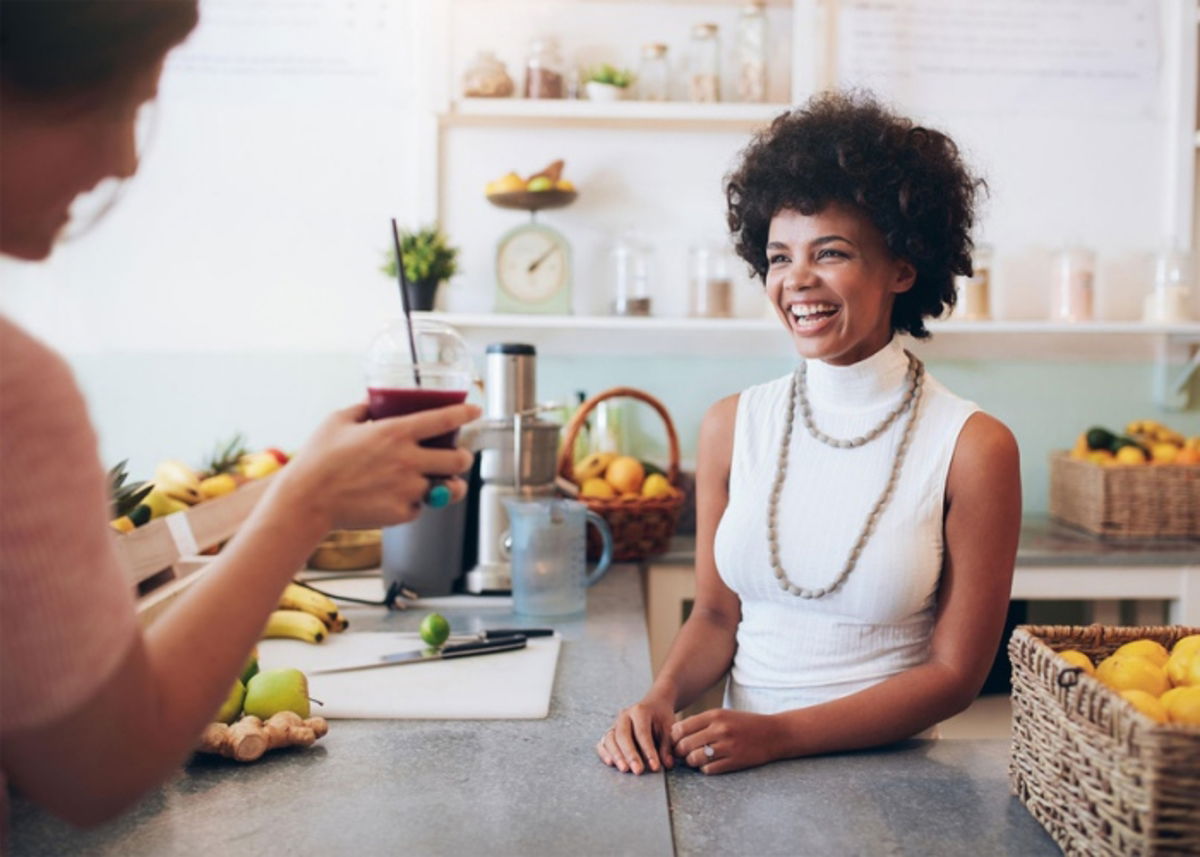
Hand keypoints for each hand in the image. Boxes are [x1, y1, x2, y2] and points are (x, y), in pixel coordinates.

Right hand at [281, 400, 479, 529]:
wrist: (306, 501)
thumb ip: (364, 408)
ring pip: (448, 488)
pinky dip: (415, 503)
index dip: (466, 414)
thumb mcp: (338, 421)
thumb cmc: (317, 459)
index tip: (476, 412)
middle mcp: (408, 460)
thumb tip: (375, 401)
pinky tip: (400, 497)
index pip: (444, 419)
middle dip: (464, 457)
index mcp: (395, 432)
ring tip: (443, 482)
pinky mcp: (402, 513)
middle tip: (459, 456)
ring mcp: (407, 488)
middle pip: (459, 459)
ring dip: (450, 484)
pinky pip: (421, 507)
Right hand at [596, 695, 675, 774]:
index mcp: (640, 711)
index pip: (642, 732)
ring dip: (616, 755)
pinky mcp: (609, 732)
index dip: (648, 751)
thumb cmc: (661, 719)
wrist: (653, 706)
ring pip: (610, 738)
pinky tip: (610, 763)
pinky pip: (603, 742)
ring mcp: (615, 723)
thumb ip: (667, 746)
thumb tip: (668, 764)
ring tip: (624, 769)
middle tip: (638, 771)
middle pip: (623, 735)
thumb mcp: (668, 728)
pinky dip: (604, 753)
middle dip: (630, 754)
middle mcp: (624, 716)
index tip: (655, 767)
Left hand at [670, 708, 781, 774]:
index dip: (674, 738)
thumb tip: (676, 732)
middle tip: (683, 754)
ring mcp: (727, 746)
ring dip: (691, 762)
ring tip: (696, 760)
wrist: (774, 734)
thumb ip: (701, 722)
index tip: (676, 742)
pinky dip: (705, 769)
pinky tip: (709, 764)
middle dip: (680, 752)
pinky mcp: (734, 761)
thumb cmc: (745, 724)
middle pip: (685, 745)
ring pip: (694, 759)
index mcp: (715, 715)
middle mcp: (719, 730)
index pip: (681, 728)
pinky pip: (708, 769)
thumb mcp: (723, 715)